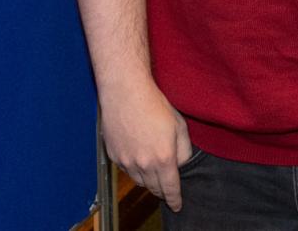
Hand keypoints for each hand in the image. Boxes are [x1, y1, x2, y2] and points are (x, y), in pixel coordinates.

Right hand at [100, 81, 192, 211]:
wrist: (126, 92)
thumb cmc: (154, 104)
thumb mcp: (179, 125)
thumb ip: (183, 149)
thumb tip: (180, 163)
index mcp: (164, 158)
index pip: (170, 188)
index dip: (174, 199)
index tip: (176, 205)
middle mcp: (144, 164)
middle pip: (154, 188)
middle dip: (161, 190)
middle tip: (166, 189)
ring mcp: (126, 161)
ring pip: (139, 181)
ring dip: (148, 180)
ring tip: (153, 171)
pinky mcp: (114, 154)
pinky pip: (126, 169)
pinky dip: (134, 168)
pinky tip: (138, 157)